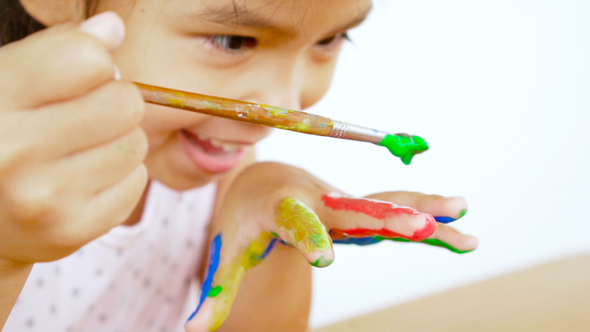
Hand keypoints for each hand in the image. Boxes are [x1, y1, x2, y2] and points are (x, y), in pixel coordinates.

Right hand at [0, 12, 147, 264]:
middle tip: (87, 116)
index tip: (79, 77)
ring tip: (80, 152)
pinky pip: (137, 181)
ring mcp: (43, 197)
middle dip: (115, 102)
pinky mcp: (72, 230)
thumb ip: (59, 49)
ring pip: (135, 143)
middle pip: (124, 102)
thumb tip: (113, 27)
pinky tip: (85, 181)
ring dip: (118, 142)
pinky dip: (121, 177)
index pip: (87, 58)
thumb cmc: (3, 135)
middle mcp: (13, 151)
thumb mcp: (11, 81)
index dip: (96, 62)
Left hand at [185, 162, 476, 330]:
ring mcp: (343, 202)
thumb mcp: (230, 251)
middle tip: (418, 227)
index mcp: (282, 210)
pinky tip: (461, 221)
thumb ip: (219, 289)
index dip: (309, 238)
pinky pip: (396, 207)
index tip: (324, 257)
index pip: (295, 224)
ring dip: (423, 210)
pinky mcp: (360, 208)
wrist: (267, 180)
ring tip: (463, 216)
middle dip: (384, 217)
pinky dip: (427, 211)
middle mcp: (319, 201)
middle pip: (352, 208)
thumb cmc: (246, 220)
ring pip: (385, 203)